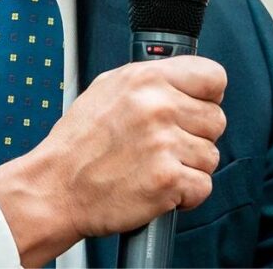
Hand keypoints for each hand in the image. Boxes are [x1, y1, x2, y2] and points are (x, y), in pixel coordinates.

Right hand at [0, 56, 227, 265]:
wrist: (56, 187)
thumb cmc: (79, 143)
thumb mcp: (108, 88)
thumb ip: (150, 81)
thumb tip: (184, 80)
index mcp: (146, 79)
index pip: (213, 76)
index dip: (208, 96)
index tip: (196, 107)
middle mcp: (158, 107)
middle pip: (216, 120)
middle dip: (195, 136)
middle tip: (165, 145)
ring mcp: (164, 144)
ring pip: (211, 156)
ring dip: (189, 166)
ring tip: (156, 166)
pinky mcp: (168, 180)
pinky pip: (203, 186)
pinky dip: (186, 194)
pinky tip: (159, 187)